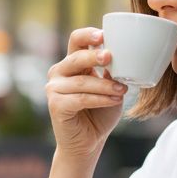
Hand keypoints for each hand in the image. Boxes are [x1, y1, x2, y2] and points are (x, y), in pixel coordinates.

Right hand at [45, 28, 127, 159]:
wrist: (88, 143)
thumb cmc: (100, 114)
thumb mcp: (111, 90)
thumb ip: (112, 74)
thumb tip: (117, 60)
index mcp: (72, 64)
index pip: (76, 40)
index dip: (87, 35)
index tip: (104, 35)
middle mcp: (59, 73)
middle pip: (76, 58)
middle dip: (94, 56)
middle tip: (111, 57)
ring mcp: (54, 89)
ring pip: (82, 82)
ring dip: (105, 85)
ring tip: (122, 90)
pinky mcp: (55, 105)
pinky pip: (81, 98)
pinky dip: (100, 99)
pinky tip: (114, 100)